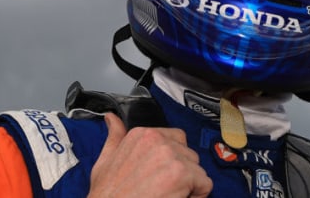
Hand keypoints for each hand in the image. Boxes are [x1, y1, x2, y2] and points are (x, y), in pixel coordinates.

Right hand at [88, 113, 212, 197]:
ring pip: (198, 169)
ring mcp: (171, 156)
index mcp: (141, 134)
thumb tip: (111, 118)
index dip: (172, 160)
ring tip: (168, 195)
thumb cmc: (107, 194)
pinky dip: (196, 196)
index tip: (160, 174)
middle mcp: (157, 140)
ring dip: (189, 185)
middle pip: (188, 154)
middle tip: (164, 188)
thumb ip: (115, 136)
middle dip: (182, 172)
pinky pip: (205, 185)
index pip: (175, 138)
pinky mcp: (182, 174)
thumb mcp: (105, 161)